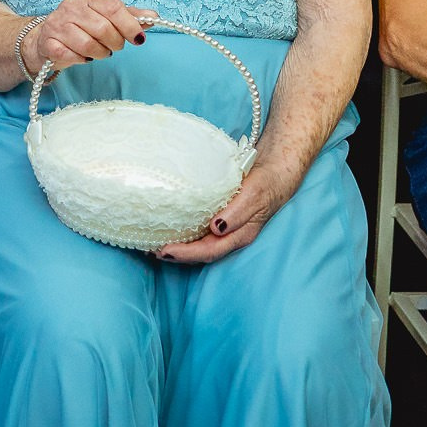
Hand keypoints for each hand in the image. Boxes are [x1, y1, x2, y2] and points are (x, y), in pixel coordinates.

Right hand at [30, 0, 154, 74]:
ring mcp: (57, 24)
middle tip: (113, 45)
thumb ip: (129, 16)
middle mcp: (70, 6)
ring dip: (100, 53)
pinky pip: (72, 56)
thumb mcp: (106, 16)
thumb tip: (153, 15)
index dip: (129, 25)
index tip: (138, 38)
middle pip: (104, 28)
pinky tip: (82, 56)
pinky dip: (82, 60)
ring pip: (89, 45)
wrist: (47, 38)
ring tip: (99, 51)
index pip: (113, 7)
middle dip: (115, 43)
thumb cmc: (82, 26)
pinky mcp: (48, 43)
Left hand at [156, 162, 297, 264]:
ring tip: (153, 243)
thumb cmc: (267, 183)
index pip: (209, 251)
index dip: (186, 254)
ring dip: (178, 245)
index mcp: (240, 235)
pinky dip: (184, 232)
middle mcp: (230, 236)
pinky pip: (199, 230)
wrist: (275, 171)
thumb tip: (217, 228)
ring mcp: (225, 228)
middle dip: (177, 254)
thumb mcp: (254, 195)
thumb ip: (238, 212)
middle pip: (200, 252)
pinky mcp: (220, 216)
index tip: (165, 251)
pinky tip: (170, 227)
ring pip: (199, 243)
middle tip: (151, 250)